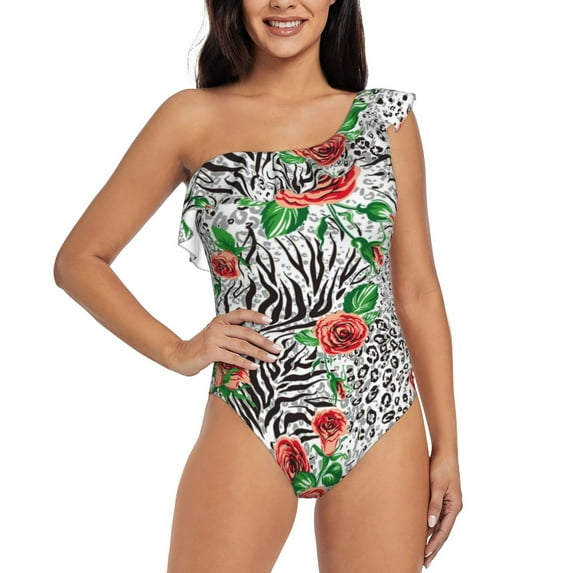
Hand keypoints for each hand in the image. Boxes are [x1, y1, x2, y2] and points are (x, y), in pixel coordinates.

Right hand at [166, 308, 281, 376]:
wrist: (178, 355)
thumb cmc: (199, 348)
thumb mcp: (214, 336)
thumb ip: (229, 336)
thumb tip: (252, 342)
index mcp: (220, 321)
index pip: (241, 314)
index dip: (256, 316)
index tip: (270, 320)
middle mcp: (218, 327)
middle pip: (246, 332)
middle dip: (264, 341)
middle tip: (277, 348)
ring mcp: (214, 339)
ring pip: (242, 345)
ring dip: (259, 353)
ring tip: (271, 358)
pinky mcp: (211, 351)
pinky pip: (233, 357)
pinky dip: (245, 362)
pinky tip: (255, 366)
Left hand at [424, 452, 462, 567]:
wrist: (444, 452)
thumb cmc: (441, 466)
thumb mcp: (436, 485)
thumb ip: (434, 504)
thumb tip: (431, 524)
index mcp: (454, 506)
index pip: (444, 531)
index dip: (435, 544)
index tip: (426, 556)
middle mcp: (453, 507)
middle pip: (443, 532)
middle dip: (434, 547)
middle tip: (425, 562)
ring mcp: (449, 503)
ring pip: (440, 526)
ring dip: (433, 539)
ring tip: (424, 552)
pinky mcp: (442, 497)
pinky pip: (437, 516)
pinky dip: (432, 527)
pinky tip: (425, 532)